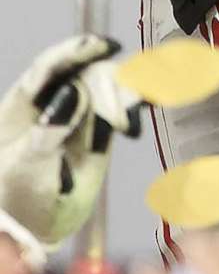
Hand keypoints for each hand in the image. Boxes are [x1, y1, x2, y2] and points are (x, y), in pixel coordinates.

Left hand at [0, 34, 132, 246]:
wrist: (36, 227)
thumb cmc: (18, 195)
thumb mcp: (27, 165)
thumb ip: (50, 129)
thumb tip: (74, 90)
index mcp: (24, 104)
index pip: (49, 69)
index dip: (75, 52)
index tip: (103, 46)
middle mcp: (54, 102)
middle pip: (85, 73)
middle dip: (112, 73)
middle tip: (138, 80)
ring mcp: (79, 116)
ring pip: (108, 89)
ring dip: (129, 90)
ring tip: (141, 105)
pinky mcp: (100, 131)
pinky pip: (121, 111)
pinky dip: (135, 106)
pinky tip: (145, 109)